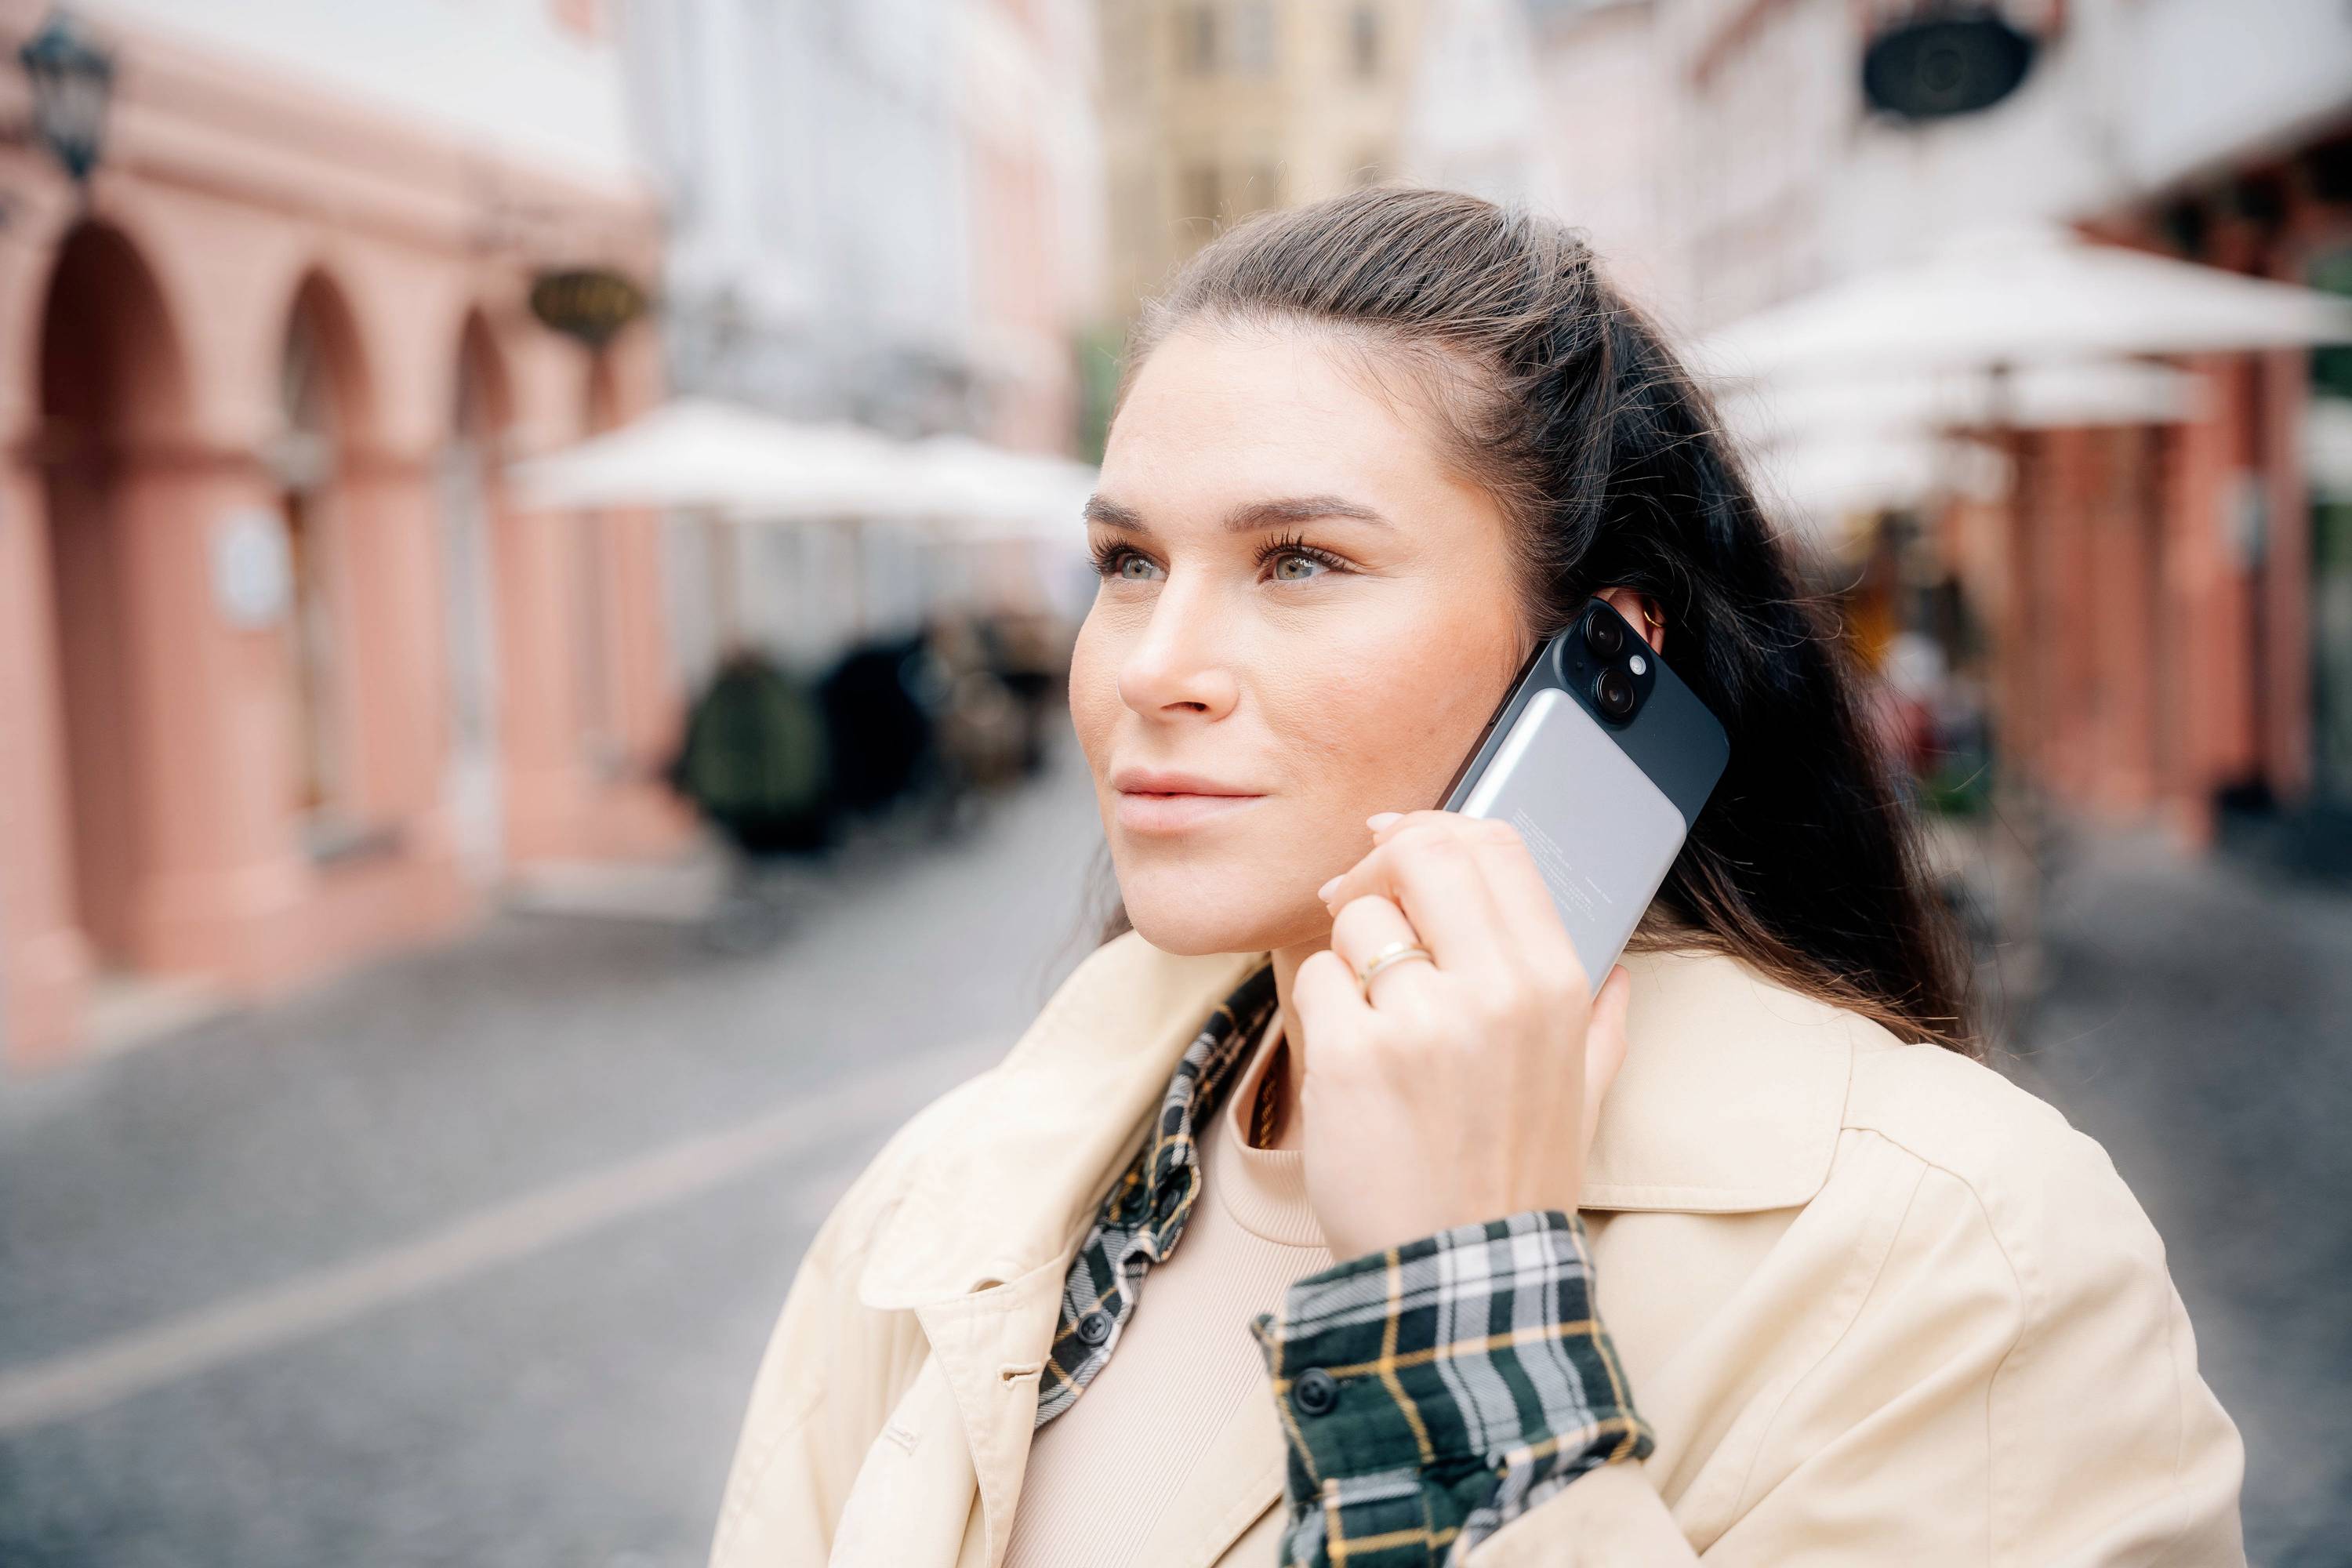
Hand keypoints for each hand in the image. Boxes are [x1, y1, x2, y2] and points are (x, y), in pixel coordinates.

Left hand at [1292, 809, 1632, 1263]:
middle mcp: (1495, 990)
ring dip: (1346, 958)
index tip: (1396, 842)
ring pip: (1355, 920)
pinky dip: (1320, 1010)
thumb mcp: (1584, 1096)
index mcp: (1554, 983)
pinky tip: (1346, 1059)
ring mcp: (1422, 1020)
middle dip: (1374, 867)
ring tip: (1367, 1022)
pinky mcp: (1353, 1055)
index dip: (1433, 828)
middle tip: (1354, 901)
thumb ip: (1602, 1021)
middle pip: (1420, 854)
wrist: (1461, 1276)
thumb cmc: (1513, 1183)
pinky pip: (1315, 980)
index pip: (1494, 845)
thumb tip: (1618, 970)